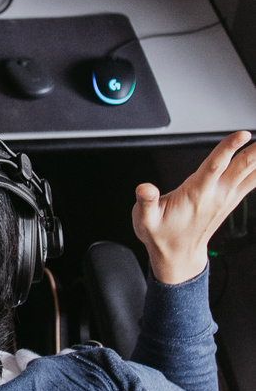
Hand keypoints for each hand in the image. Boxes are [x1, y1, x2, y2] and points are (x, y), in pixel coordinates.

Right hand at [132, 131, 255, 283]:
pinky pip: (251, 182)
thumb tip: (144, 188)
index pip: (215, 166)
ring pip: (250, 174)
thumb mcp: (144, 221)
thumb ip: (145, 202)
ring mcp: (226, 198)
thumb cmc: (163, 236)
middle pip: (241, 167)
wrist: (179, 256)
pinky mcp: (230, 201)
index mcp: (196, 195)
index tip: (242, 134)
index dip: (228, 149)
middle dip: (255, 151)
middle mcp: (215, 195)